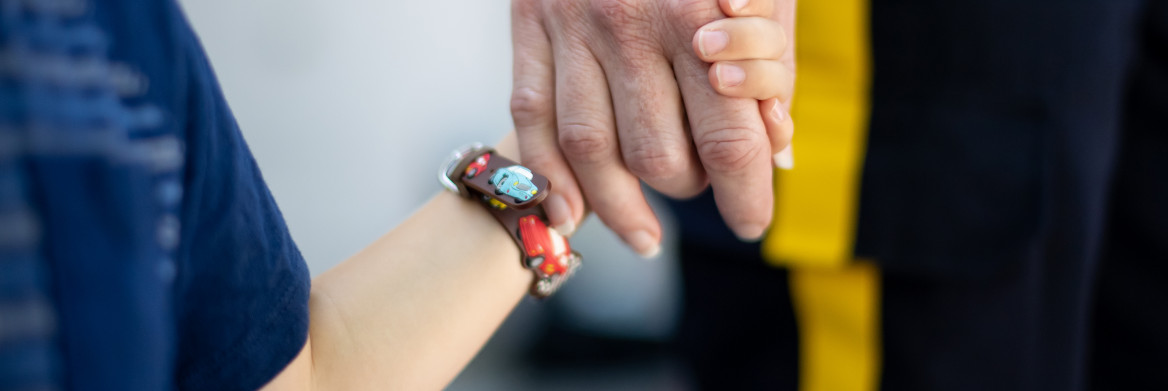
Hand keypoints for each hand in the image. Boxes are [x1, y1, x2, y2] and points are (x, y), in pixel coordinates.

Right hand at [510, 0, 794, 255]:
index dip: (746, 194)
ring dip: (619, 208)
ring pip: (589, 149)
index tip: (753, 222)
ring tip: (645, 238)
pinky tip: (572, 214)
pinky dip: (548, 175)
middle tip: (705, 185)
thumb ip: (769, 63)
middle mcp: (629, 26)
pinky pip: (530, 119)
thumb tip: (773, 153)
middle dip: (690, 187)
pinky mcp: (528, 26)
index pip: (727, 137)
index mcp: (698, 15)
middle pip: (657, 153)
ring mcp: (570, 28)